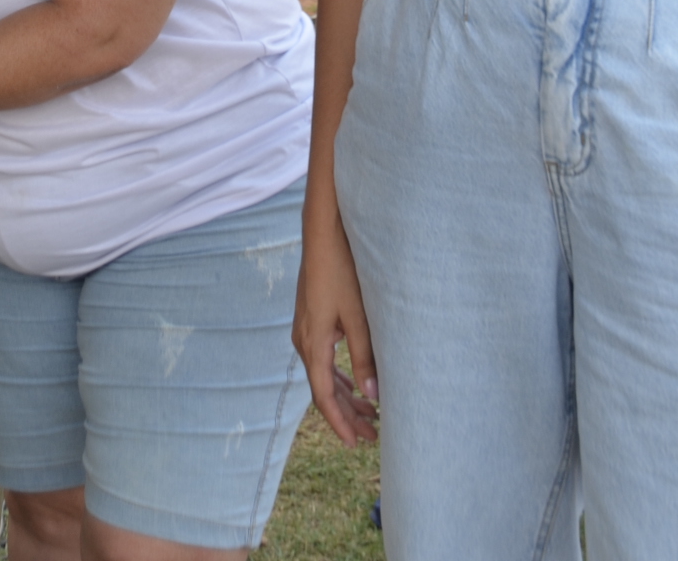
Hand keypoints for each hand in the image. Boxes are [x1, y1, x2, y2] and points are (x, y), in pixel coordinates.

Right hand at [293, 211, 379, 445]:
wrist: (323, 234)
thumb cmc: (342, 272)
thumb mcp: (358, 317)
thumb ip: (366, 358)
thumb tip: (373, 397)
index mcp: (313, 344)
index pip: (324, 395)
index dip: (341, 422)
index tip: (356, 443)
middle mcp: (304, 340)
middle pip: (324, 389)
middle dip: (347, 415)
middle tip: (373, 435)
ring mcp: (306, 329)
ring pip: (323, 375)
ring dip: (345, 396)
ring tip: (369, 415)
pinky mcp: (313, 320)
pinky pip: (323, 359)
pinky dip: (339, 377)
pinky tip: (354, 384)